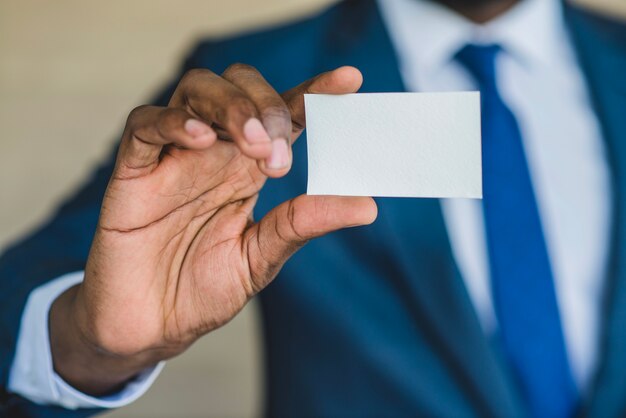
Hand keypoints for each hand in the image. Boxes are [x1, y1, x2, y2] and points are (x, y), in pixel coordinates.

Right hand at [49, 64, 376, 394]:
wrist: (151, 326)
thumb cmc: (203, 289)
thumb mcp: (261, 258)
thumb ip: (302, 224)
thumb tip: (367, 205)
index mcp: (248, 168)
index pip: (284, 114)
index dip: (314, 92)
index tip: (349, 80)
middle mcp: (214, 152)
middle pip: (241, 87)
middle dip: (267, 104)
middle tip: (281, 149)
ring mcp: (173, 156)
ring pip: (197, 91)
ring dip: (231, 106)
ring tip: (255, 144)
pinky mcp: (133, 171)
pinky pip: (144, 125)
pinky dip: (172, 121)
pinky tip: (200, 139)